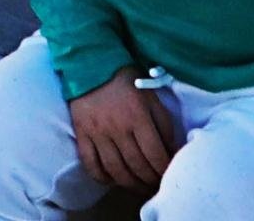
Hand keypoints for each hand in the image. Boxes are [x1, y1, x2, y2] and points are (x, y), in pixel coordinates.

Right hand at [67, 81, 177, 195]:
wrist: (91, 65)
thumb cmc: (126, 82)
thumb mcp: (151, 98)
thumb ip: (164, 124)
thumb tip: (172, 151)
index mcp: (138, 117)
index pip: (155, 155)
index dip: (164, 171)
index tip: (169, 176)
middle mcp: (117, 128)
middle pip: (137, 166)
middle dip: (150, 181)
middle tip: (156, 186)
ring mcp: (97, 133)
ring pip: (116, 170)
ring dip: (130, 184)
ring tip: (139, 188)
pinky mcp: (82, 134)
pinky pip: (91, 164)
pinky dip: (102, 177)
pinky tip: (112, 180)